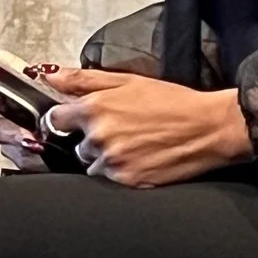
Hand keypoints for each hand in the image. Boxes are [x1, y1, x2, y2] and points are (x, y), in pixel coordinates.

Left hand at [50, 68, 250, 187]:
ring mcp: (112, 162)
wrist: (208, 127)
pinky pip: (111, 180)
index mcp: (95, 108)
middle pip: (76, 145)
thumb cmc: (172, 102)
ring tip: (134, 146)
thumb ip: (84, 79)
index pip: (54, 120)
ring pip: (92, 165)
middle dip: (92, 140)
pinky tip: (142, 158)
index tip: (76, 121)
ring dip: (106, 158)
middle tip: (122, 131)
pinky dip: (122, 171)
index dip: (65, 120)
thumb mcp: (128, 80)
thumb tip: (50, 76)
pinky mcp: (127, 181)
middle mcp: (98, 137)